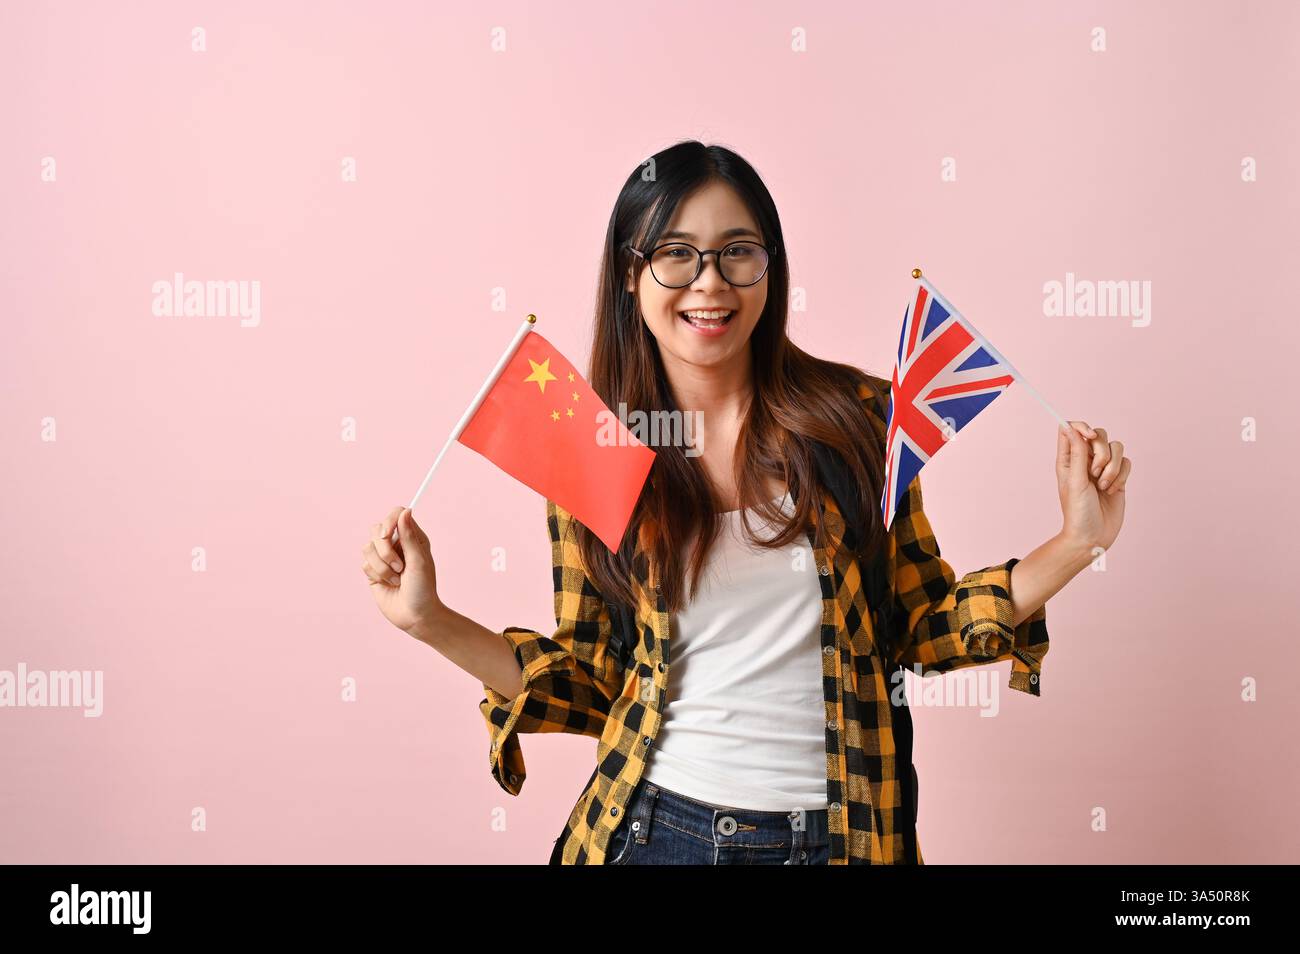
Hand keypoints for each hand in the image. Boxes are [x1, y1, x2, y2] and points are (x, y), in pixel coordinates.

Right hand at [359, 505, 444, 641]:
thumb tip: (405, 510)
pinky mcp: (373, 571)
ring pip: (367, 547)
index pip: (396, 514)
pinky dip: (376, 574)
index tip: (386, 535)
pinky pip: (364, 563)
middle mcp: (397, 544)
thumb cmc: (423, 588)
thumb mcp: (419, 561)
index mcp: (413, 537)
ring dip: (382, 566)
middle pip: (376, 529)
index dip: (389, 521)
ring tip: (396, 578)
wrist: (415, 615)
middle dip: (384, 550)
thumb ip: (409, 536)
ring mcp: (383, 557)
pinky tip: (388, 584)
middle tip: (399, 566)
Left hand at [1057, 421, 1131, 552]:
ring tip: (1103, 486)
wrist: (1093, 536)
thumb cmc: (1078, 512)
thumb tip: (1070, 427)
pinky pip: (1127, 462)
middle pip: (1099, 435)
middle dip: (1101, 452)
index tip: (1091, 437)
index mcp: (1068, 459)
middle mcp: (1084, 460)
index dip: (1083, 427)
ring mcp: (1103, 468)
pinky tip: (1112, 490)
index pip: (1072, 428)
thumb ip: (1076, 454)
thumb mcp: (1075, 481)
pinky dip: (1121, 475)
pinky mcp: (1118, 476)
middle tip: (1094, 473)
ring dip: (1113, 467)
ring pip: (1116, 447)